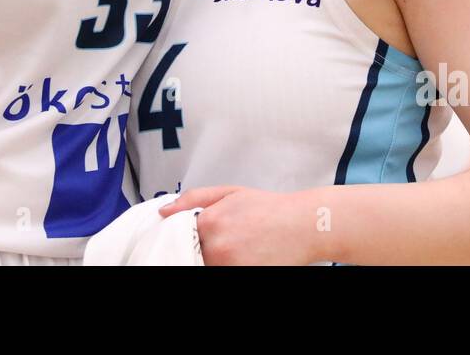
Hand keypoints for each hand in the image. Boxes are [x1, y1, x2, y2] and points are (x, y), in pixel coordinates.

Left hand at [159, 186, 314, 264]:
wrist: (304, 226)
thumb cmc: (270, 209)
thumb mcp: (229, 193)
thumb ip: (193, 199)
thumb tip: (165, 212)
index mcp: (210, 223)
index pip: (179, 236)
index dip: (186, 235)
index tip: (193, 235)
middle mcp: (217, 248)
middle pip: (192, 254)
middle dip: (200, 248)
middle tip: (223, 239)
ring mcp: (229, 266)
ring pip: (206, 265)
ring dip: (213, 258)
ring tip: (236, 246)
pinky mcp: (243, 276)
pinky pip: (222, 271)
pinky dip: (227, 264)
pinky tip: (243, 255)